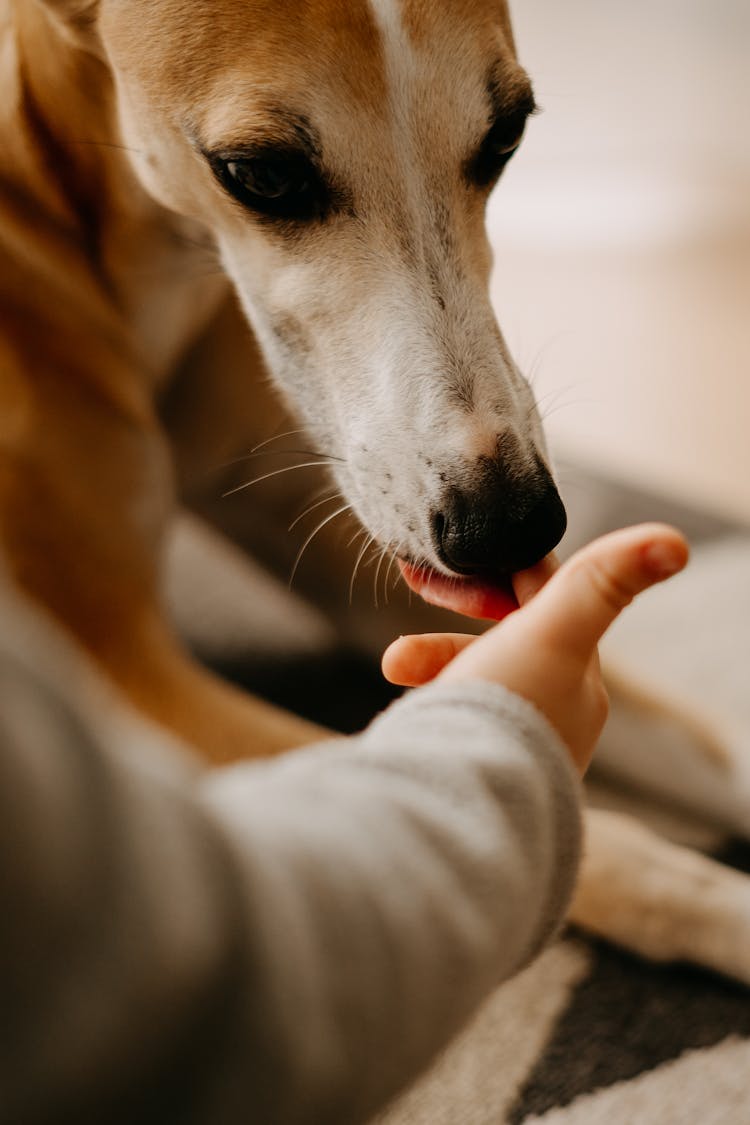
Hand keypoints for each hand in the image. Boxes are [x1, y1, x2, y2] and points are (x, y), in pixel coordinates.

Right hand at [383, 524, 688, 774]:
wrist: (455, 812)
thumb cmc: (506, 716)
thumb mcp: (552, 633)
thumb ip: (601, 582)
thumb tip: (674, 542)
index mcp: (579, 681)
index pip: (549, 600)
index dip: (507, 566)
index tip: (461, 550)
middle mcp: (555, 717)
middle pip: (506, 640)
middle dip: (458, 617)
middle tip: (412, 585)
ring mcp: (516, 748)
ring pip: (476, 680)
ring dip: (435, 662)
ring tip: (397, 664)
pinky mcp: (481, 775)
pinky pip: (455, 720)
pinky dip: (431, 703)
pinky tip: (408, 711)